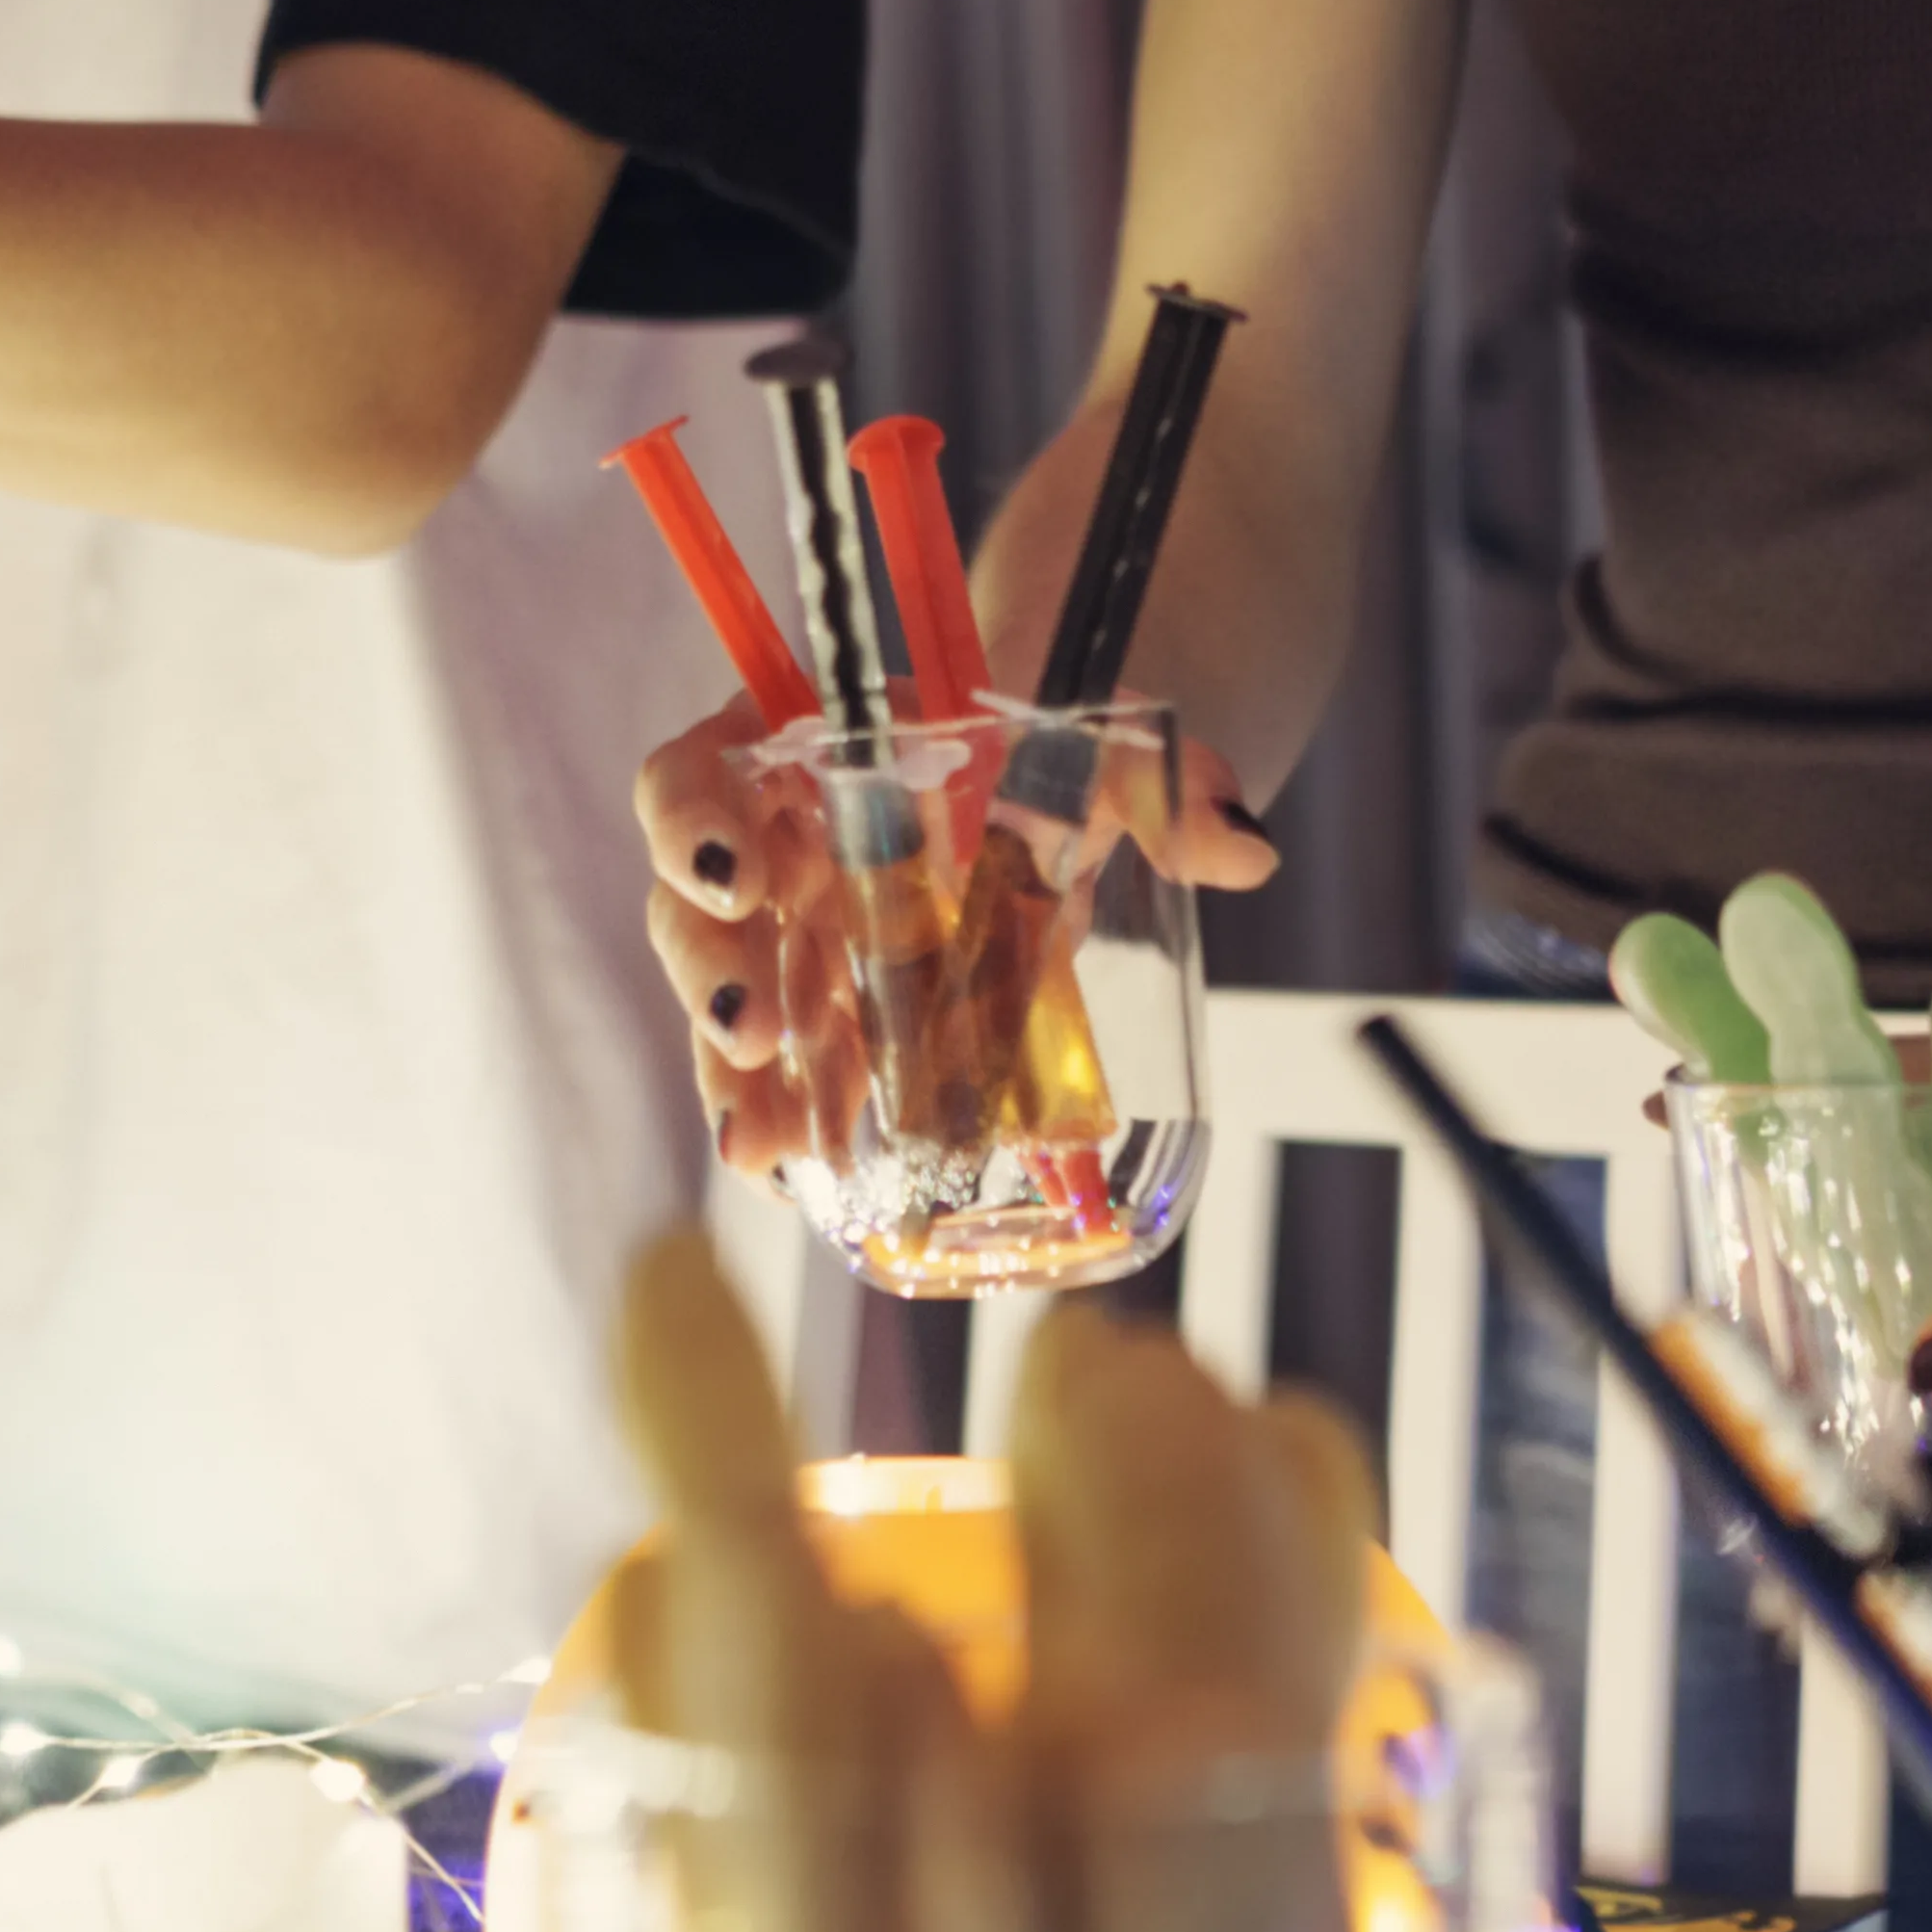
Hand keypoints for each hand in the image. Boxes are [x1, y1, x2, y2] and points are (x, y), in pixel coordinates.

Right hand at [634, 683, 1272, 1178]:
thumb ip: (1162, 784)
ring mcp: (791, 945)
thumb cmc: (1051, 766)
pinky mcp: (827, 1021)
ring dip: (731, 1077)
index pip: (697, 772)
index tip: (734, 875)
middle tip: (755, 1031)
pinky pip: (780, 1075)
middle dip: (709, 977)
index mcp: (804, 755)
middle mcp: (772, 851)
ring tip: (762, 1145)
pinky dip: (782, 1124)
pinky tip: (793, 1176)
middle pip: (691, 910)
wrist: (1065, 807)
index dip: (689, 822)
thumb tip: (1242, 842)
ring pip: (725, 1007)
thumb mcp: (1103, 758)